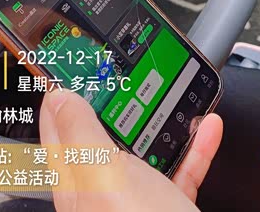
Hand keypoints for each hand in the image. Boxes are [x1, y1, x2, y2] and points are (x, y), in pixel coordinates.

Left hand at [40, 89, 222, 211]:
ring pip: (141, 148)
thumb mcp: (103, 174)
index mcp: (74, 178)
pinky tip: (204, 130)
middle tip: (125, 72)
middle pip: (101, 131)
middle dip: (115, 99)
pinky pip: (176, 169)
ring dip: (158, 119)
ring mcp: (133, 200)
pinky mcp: (166, 208)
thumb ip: (78, 133)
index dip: (61, 89)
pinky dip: (190, 148)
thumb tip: (59, 96)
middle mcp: (99, 189)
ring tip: (170, 94)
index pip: (55, 124)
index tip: (73, 61)